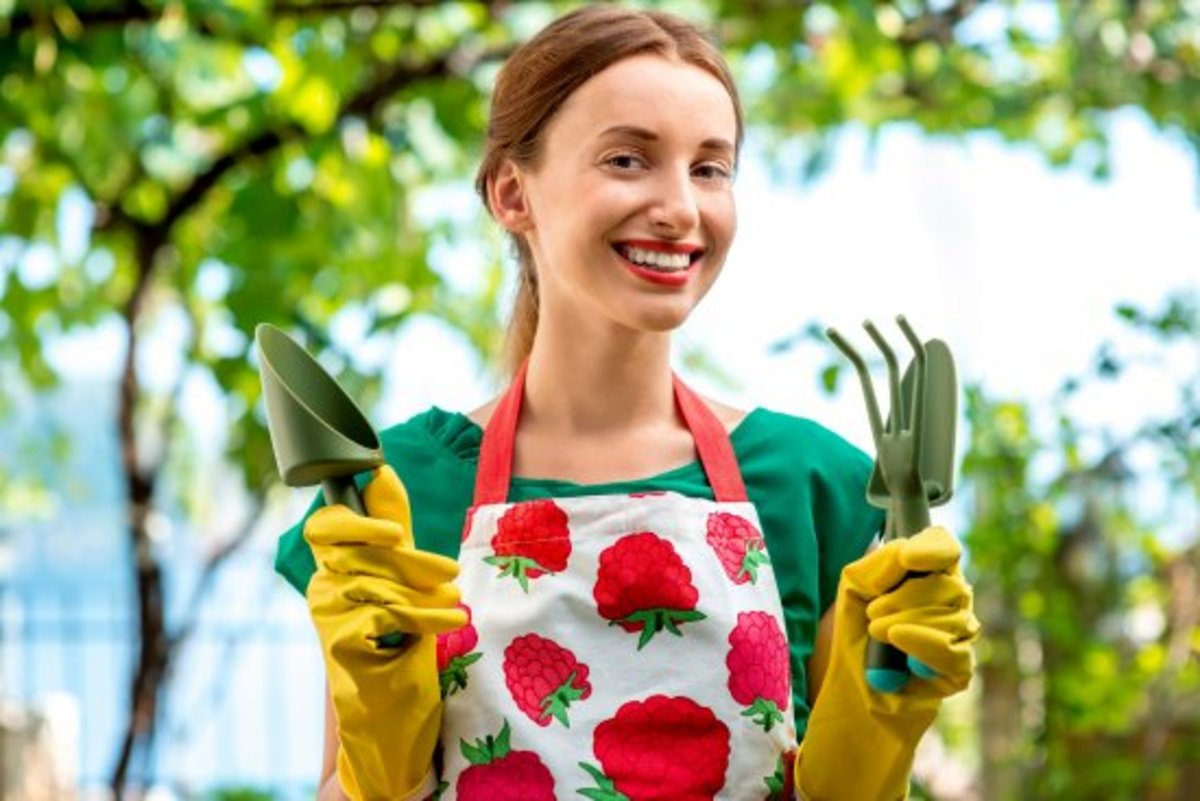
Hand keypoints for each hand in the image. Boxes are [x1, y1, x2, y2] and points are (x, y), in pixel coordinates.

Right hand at [305, 466, 466, 800]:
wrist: (390, 711)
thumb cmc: (400, 638)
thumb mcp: (402, 577)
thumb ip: (393, 529)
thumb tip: (380, 470)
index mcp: (335, 564)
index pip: (326, 526)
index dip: (354, 518)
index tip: (394, 528)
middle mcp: (323, 587)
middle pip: (363, 553)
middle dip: (413, 561)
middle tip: (450, 571)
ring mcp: (328, 616)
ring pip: (380, 584)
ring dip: (425, 594)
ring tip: (454, 600)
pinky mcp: (341, 644)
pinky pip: (387, 615)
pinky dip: (426, 617)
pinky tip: (452, 620)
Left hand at [795, 526, 979, 800]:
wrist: (851, 692)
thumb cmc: (853, 636)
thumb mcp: (852, 591)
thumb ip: (874, 566)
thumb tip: (905, 553)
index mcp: (926, 574)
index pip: (945, 547)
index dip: (933, 549)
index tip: (908, 559)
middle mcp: (951, 600)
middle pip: (948, 582)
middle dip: (903, 597)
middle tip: (872, 614)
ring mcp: (959, 634)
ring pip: (952, 615)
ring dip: (904, 622)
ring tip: (878, 635)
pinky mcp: (960, 669)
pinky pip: (953, 650)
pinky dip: (923, 644)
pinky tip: (899, 643)